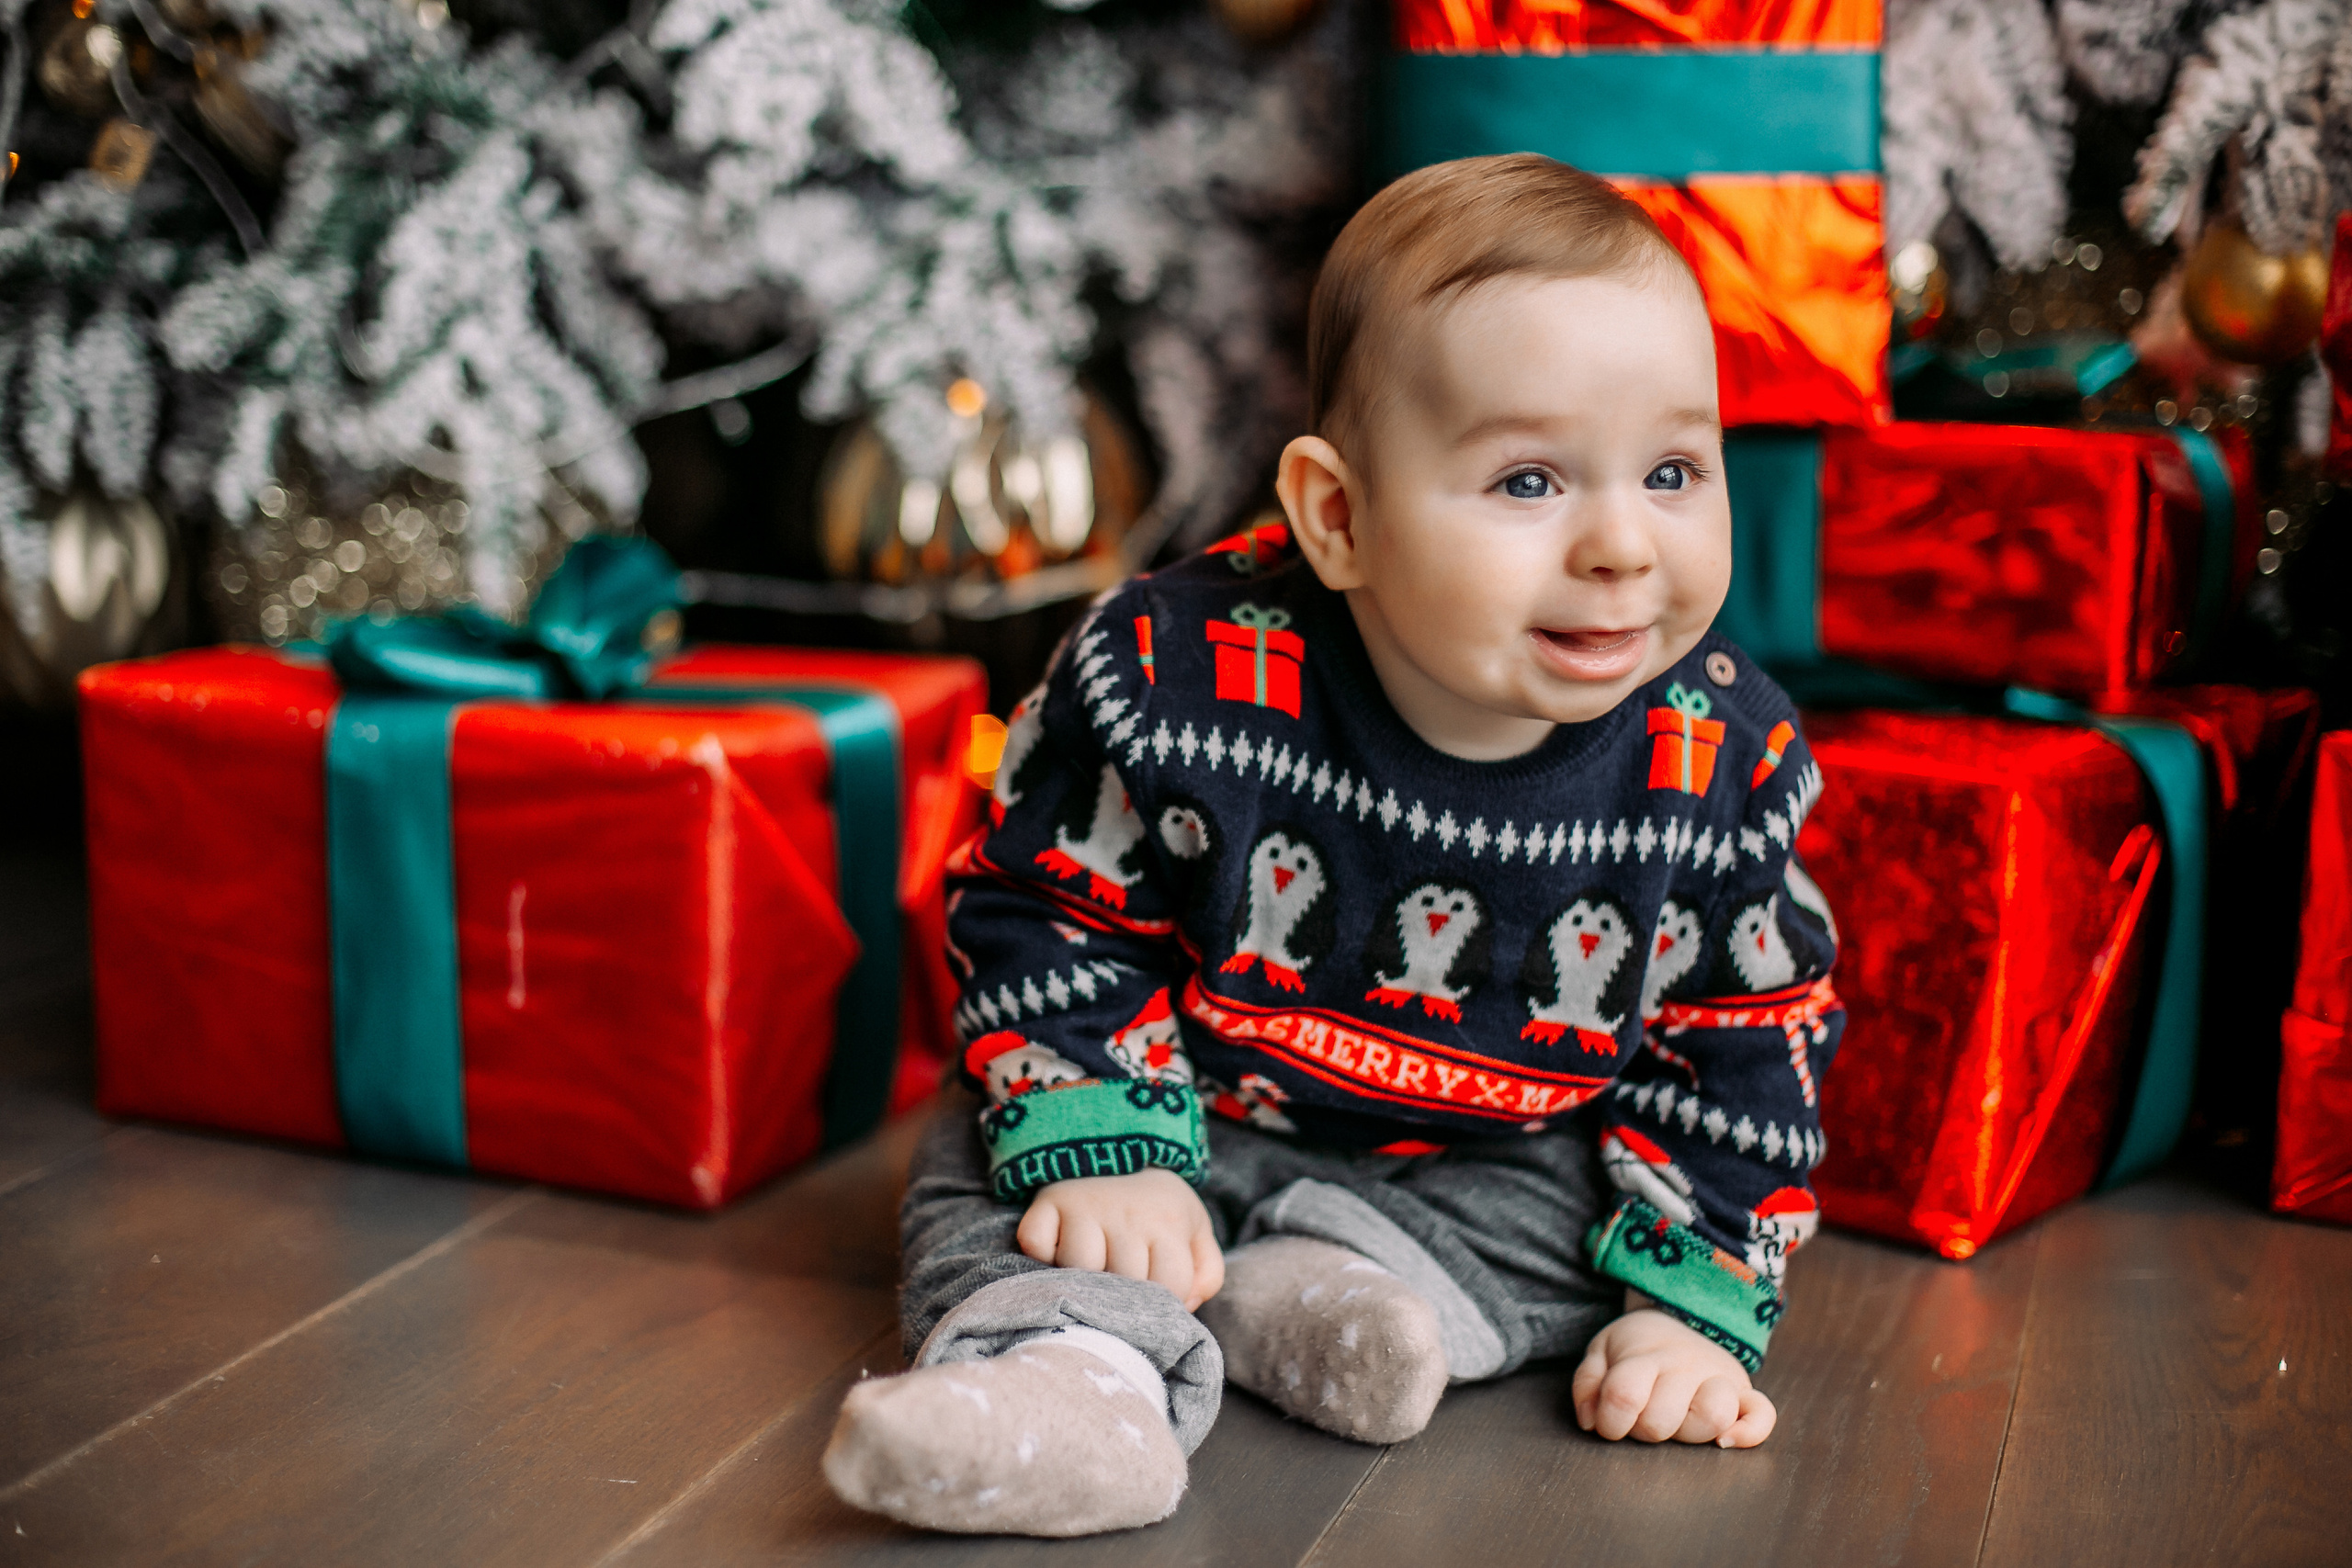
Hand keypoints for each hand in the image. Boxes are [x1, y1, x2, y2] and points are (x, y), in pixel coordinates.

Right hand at [1017, 1168, 1224, 1311]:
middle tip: (1121, 1278)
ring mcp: (1085, 1206)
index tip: (1155, 1288)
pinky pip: (1036, 1244)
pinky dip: (1041, 1255)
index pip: (1171, 1286)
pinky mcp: (1048, 1202)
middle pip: (1124, 1282)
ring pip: (1079, 1268)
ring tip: (1092, 1265)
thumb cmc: (1156, 1208)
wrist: (1116, 1149)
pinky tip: (1057, 1247)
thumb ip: (1206, 1275)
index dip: (1165, 1300)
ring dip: (1082, 1277)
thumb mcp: (1194, 1232)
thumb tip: (1184, 1306)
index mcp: (1169, 1221)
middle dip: (1124, 1293)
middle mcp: (1128, 1213)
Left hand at [1572, 1301, 1774, 1447]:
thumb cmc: (1638, 1346)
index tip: (1608, 1423)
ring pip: (1711, 1417)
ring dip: (1688, 1431)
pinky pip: (1763, 1416)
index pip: (1624, 1396)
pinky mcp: (1745, 1392)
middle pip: (1661, 1419)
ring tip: (1677, 1421)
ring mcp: (1718, 1379)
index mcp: (1644, 1356)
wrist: (1681, 1317)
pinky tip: (1724, 1442)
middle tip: (1643, 1417)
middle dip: (1643, 1430)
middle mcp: (1684, 1367)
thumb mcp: (1602, 1352)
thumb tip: (1591, 1421)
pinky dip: (1749, 1434)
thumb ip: (1588, 1384)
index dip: (1609, 1421)